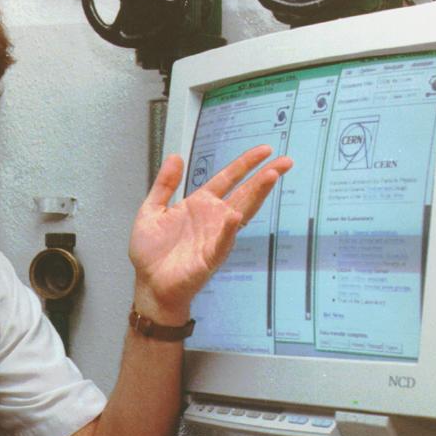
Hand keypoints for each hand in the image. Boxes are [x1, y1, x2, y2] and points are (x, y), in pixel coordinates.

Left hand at [129, 145, 292, 324]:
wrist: (148, 284)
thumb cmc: (151, 251)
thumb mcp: (151, 210)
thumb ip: (164, 185)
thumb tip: (175, 156)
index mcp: (200, 204)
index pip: (228, 178)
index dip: (245, 164)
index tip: (265, 150)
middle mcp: (213, 218)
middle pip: (244, 192)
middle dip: (264, 176)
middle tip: (286, 161)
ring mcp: (215, 236)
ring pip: (241, 212)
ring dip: (256, 195)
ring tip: (271, 176)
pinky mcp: (209, 257)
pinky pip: (222, 242)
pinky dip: (229, 230)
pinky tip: (236, 216)